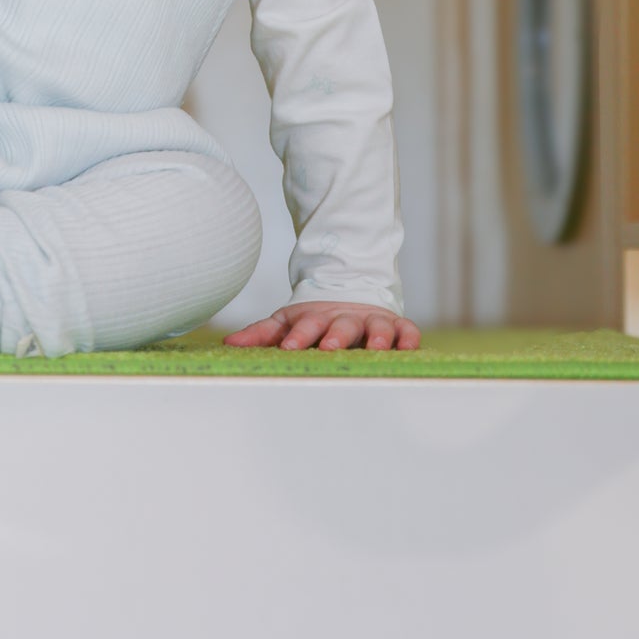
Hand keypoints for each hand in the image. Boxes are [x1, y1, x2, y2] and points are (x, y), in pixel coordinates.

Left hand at [222, 301, 420, 351]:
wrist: (349, 290)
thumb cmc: (315, 317)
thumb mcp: (287, 321)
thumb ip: (261, 334)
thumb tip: (229, 344)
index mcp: (317, 319)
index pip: (306, 327)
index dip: (298, 337)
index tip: (289, 349)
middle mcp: (345, 319)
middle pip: (341, 327)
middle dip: (336, 337)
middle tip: (330, 348)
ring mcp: (371, 320)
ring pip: (377, 326)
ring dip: (377, 336)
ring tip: (376, 348)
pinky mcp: (395, 324)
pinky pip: (406, 330)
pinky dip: (408, 337)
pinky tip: (408, 347)